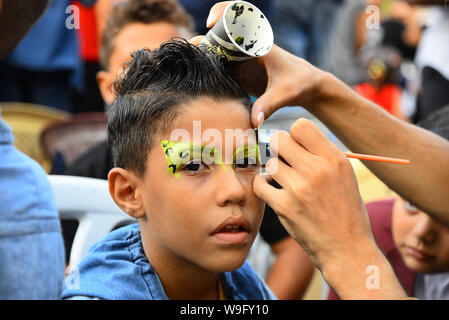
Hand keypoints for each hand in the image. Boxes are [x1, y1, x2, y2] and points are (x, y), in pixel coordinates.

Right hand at [189, 1, 328, 128]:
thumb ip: (269, 106)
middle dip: (203, 41)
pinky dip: (208, 72)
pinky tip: (198, 84)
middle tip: (191, 52)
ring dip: (203, 58)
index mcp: (260, 42)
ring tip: (190, 68)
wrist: (306, 88)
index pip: (240, 18)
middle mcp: (248, 48)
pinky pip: (219, 69)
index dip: (223, 13)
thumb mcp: (285, 94)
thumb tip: (254, 122)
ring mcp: (241, 61)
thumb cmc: (300, 84)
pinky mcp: (238, 73)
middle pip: (219, 37)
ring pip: (216, 53)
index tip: (212, 22)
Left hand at [253, 118, 372, 269]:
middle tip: (286, 162)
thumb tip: (293, 136)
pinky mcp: (285, 207)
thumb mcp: (345, 175)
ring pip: (270, 163)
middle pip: (279, 139)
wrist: (348, 250)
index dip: (294, 135)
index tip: (297, 148)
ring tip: (284, 182)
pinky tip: (272, 190)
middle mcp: (317, 169)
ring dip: (274, 171)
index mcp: (335, 158)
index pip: (300, 125)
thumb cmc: (346, 212)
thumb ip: (322, 154)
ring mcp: (299, 188)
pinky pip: (260, 184)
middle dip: (279, 149)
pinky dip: (263, 186)